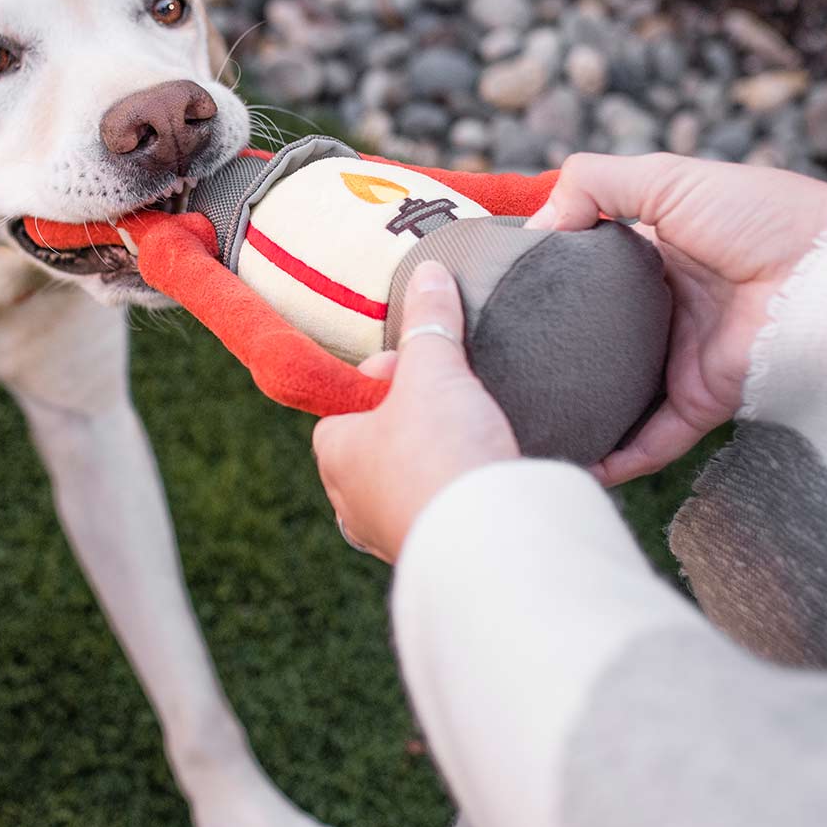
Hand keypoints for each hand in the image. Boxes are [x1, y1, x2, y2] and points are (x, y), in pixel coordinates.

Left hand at [312, 262, 519, 563]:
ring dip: (440, 459)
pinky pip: (442, 512)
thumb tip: (428, 273)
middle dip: (416, 420)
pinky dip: (462, 493)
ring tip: (478, 436)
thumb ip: (430, 320)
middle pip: (379, 441)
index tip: (424, 369)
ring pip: (409, 482)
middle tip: (456, 402)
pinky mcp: (436, 553)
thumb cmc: (442, 451)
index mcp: (335, 455)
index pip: (345, 404)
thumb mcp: (436, 369)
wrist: (490, 539)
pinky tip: (489, 476)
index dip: (386, 378)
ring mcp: (392, 534)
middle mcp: (352, 502)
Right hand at [526, 154, 826, 483]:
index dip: (543, 287)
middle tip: (494, 375)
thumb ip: (594, 184)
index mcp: (655, 254)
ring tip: (522, 429)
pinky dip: (617, 457)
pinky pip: (653, 439)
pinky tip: (576, 465)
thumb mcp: (666, 176)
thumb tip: (535, 225)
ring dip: (578, 415)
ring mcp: (683, 358)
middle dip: (549, 361)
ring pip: (617, 396)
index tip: (494, 304)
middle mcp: (665, 309)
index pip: (585, 275)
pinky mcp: (704, 399)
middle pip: (594, 342)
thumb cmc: (761, 214)